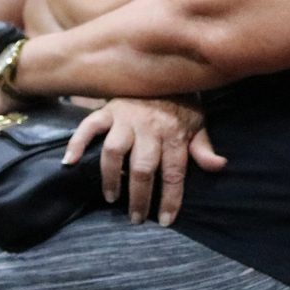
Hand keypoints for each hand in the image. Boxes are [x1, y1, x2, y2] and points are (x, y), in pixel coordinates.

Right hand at [64, 97, 225, 225]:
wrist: (163, 68)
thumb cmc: (181, 101)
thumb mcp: (198, 122)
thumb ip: (203, 147)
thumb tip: (219, 166)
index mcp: (174, 132)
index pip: (173, 173)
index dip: (170, 199)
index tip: (164, 221)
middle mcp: (149, 127)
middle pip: (142, 168)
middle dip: (139, 197)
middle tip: (135, 218)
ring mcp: (125, 117)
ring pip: (114, 151)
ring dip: (111, 177)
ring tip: (111, 197)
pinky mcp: (107, 109)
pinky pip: (89, 126)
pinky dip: (78, 143)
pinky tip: (70, 162)